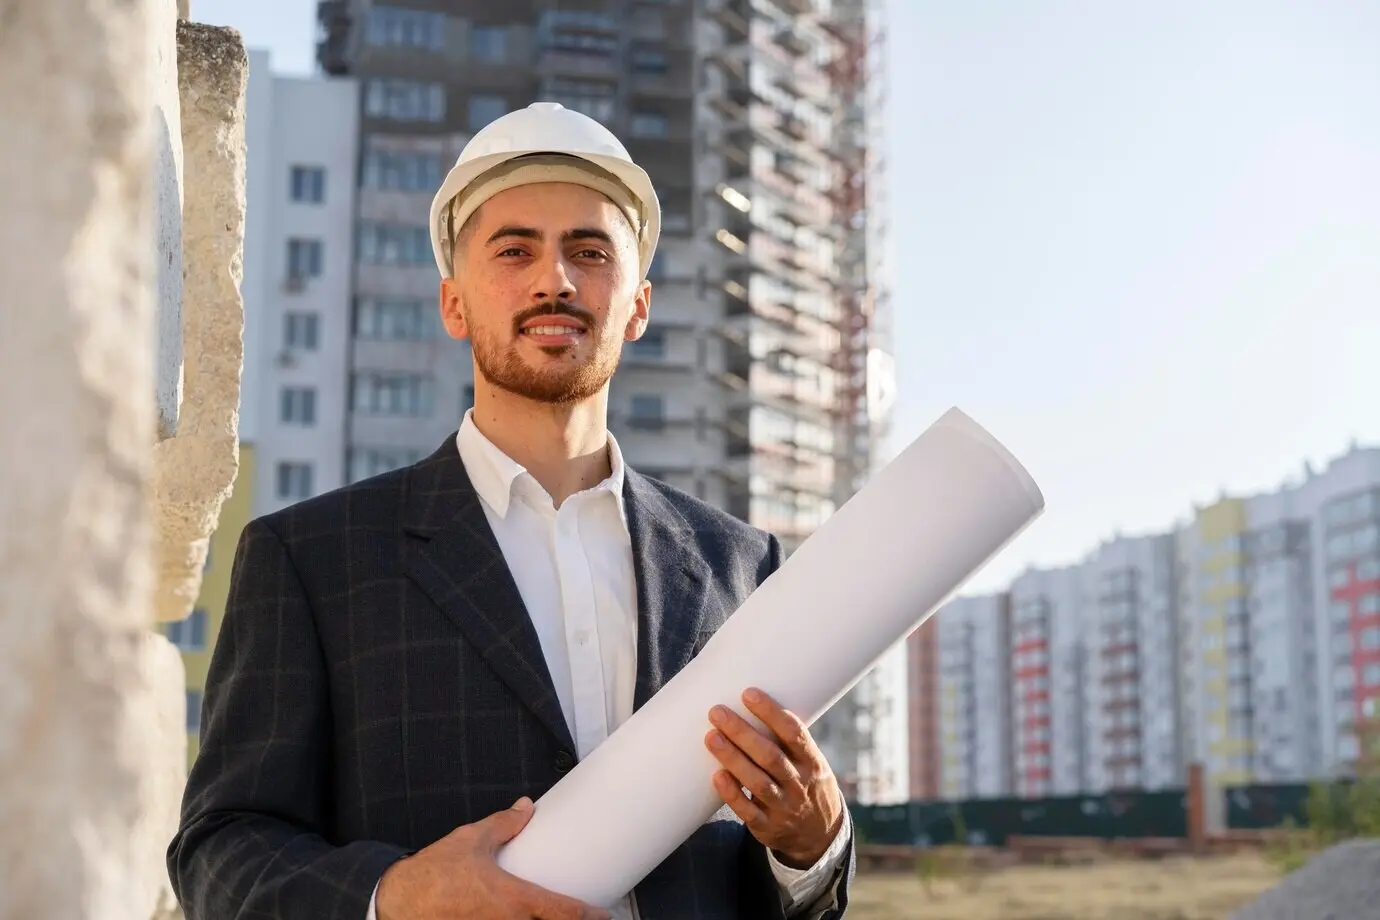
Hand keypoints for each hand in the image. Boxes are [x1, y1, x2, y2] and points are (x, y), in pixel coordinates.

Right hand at [375, 797, 610, 919]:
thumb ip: (504, 825)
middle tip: (585, 918)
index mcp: (513, 900)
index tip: (605, 916)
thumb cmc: (432, 874)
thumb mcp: (471, 841)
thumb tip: (526, 808)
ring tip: (555, 919)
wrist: (395, 903)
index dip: (590, 916)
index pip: (563, 912)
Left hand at [704, 688, 845, 868]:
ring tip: (711, 736)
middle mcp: (800, 784)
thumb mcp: (810, 763)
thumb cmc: (806, 784)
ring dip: (732, 758)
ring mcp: (784, 807)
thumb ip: (786, 741)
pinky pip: (748, 811)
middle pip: (770, 756)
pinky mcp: (768, 827)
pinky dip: (732, 793)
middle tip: (717, 712)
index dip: (771, 712)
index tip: (748, 693)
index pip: (794, 733)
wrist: (820, 835)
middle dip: (742, 732)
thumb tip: (749, 704)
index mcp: (812, 762)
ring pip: (757, 782)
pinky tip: (716, 776)